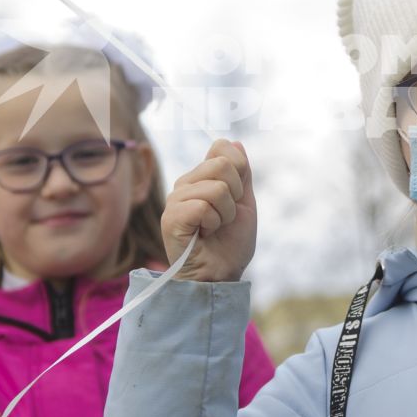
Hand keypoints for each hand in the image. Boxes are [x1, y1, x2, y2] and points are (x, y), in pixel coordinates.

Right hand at [162, 140, 256, 282]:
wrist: (222, 274)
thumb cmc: (231, 243)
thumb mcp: (244, 203)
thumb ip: (242, 173)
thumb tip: (236, 142)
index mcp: (201, 177)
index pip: (222, 147)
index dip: (239, 171)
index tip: (236, 197)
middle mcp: (185, 184)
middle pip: (222, 165)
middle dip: (235, 195)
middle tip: (225, 217)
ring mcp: (175, 199)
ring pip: (216, 188)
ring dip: (225, 214)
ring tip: (214, 228)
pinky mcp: (171, 217)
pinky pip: (203, 206)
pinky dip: (213, 223)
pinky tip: (203, 234)